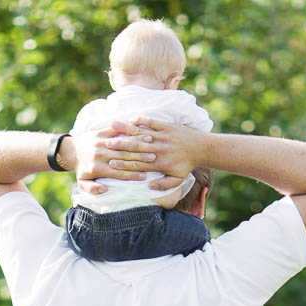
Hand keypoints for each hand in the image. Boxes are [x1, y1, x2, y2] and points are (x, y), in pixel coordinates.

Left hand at [71, 123, 153, 185]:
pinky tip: (139, 133)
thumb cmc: (81, 169)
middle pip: (123, 157)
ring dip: (137, 144)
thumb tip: (104, 189)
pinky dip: (130, 132)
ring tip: (151, 145)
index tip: (144, 177)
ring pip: (122, 144)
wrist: (71, 150)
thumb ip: (92, 189)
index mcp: (97, 168)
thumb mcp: (82, 183)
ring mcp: (101, 142)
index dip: (132, 175)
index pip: (118, 172)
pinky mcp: (101, 132)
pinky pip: (117, 131)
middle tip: (154, 159)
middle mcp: (100, 154)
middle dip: (139, 158)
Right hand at [78, 118, 206, 189]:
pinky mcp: (167, 126)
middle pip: (136, 149)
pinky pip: (152, 122)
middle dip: (120, 146)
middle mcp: (160, 149)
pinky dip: (142, 120)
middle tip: (105, 145)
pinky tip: (131, 118)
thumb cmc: (187, 165)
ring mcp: (163, 137)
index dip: (124, 165)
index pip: (138, 165)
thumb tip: (149, 187)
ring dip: (127, 130)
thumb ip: (164, 185)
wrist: (201, 148)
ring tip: (113, 126)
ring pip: (141, 133)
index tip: (110, 164)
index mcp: (160, 164)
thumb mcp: (177, 179)